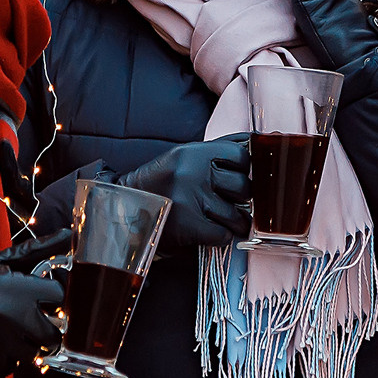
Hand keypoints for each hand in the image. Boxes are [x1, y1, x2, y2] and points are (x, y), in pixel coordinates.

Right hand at [0, 230, 72, 377]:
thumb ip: (37, 251)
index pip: (60, 298)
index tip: (46, 301)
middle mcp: (15, 319)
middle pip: (53, 336)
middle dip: (46, 331)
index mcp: (21, 291)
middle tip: (33, 327)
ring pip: (31, 355)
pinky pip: (8, 369)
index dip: (55, 299)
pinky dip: (3, 360)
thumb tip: (68, 233)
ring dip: (24, 347)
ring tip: (8, 335)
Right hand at [119, 136, 250, 247]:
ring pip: (237, 215)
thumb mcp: (183, 157)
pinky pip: (223, 235)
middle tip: (227, 201)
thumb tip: (252, 141)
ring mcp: (190, 200)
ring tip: (221, 219)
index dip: (244, 169)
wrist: (125, 210)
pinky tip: (209, 231)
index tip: (236, 176)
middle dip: (240, 199)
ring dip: (234, 222)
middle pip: (243, 188)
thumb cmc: (160, 184)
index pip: (241, 156)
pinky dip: (220, 237)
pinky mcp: (188, 225)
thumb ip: (217, 149)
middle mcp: (192, 173)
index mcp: (193, 153)